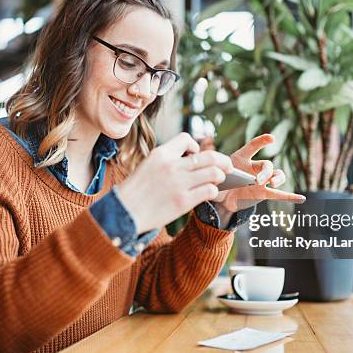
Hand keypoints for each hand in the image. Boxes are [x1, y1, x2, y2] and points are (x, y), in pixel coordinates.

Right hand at [117, 132, 233, 233]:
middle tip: (228, 166)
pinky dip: (214, 190)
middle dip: (222, 160)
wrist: (124, 212)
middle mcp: (171, 166)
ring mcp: (179, 184)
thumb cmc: (136, 191)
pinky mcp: (183, 201)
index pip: (187, 139)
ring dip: (220, 176)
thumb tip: (193, 159)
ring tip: (218, 180)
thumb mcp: (147, 165)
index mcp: (161, 154)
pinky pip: (209, 190)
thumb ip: (168, 160)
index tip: (196, 155)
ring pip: (214, 172)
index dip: (196, 146)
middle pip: (208, 156)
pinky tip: (210, 193)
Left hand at [211, 134, 305, 212]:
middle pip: (267, 165)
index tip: (271, 139)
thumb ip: (215, 175)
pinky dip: (290, 197)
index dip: (262, 141)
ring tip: (272, 183)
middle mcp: (255, 167)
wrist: (221, 197)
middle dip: (266, 172)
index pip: (252, 146)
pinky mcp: (263, 193)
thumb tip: (214, 180)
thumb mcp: (213, 175)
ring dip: (277, 179)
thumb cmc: (218, 180)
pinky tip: (301, 199)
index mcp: (242, 158)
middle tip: (259, 180)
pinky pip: (278, 194)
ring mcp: (261, 181)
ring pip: (276, 175)